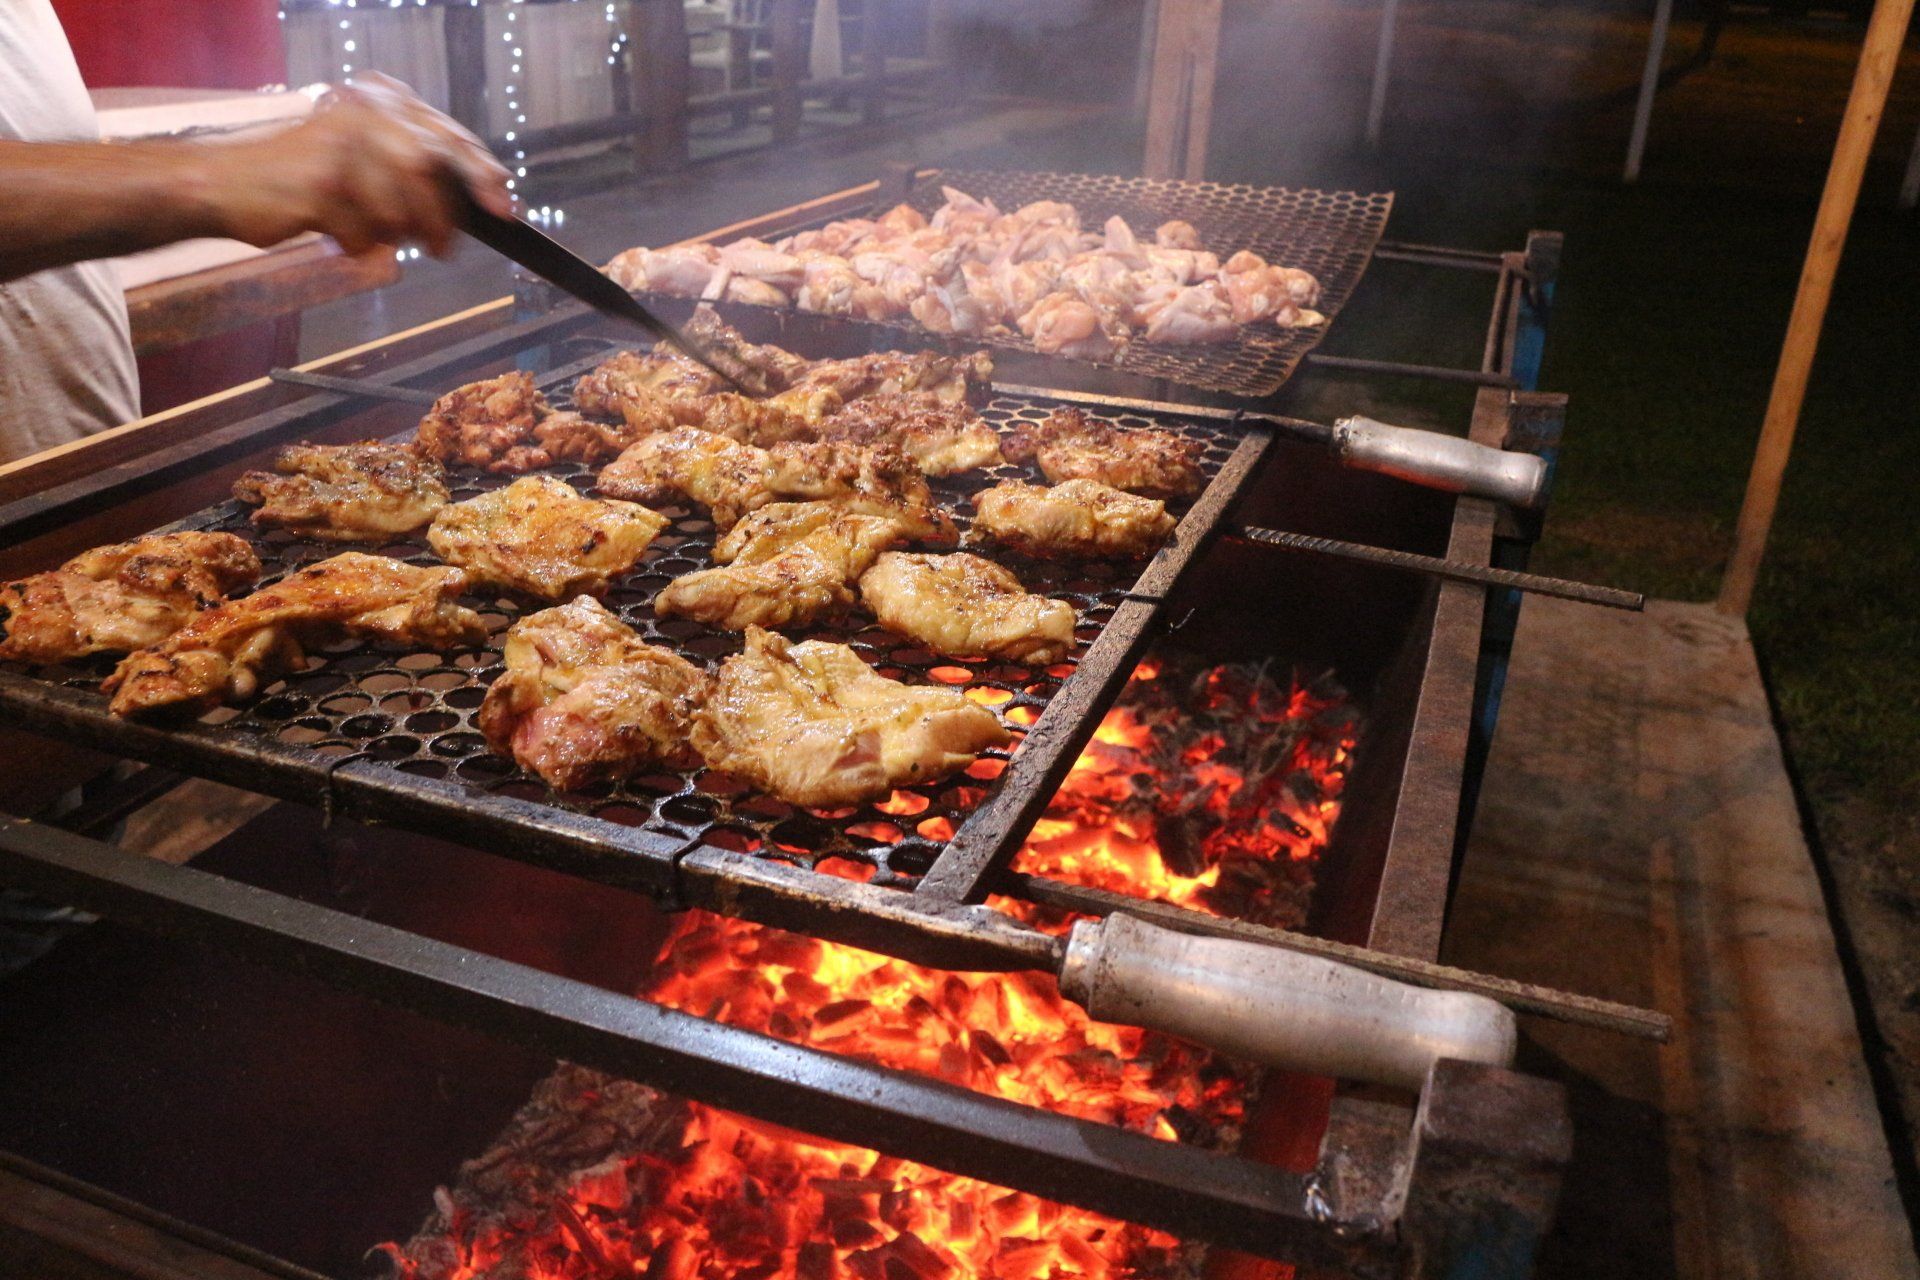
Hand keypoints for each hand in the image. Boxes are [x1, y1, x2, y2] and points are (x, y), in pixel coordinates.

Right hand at [202, 73, 513, 256]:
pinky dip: (357, 246)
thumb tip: (482, 192)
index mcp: (376, 100)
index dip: (480, 172)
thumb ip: (411, 159)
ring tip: (364, 231)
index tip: (503, 206)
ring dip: (390, 234)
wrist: (222, 182)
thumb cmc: (299, 175)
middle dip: (443, 216)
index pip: (445, 136)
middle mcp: (360, 114)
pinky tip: (333, 232)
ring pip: (400, 209)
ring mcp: (339, 148)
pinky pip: (366, 234)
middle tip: (443, 248)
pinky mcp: (321, 186)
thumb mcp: (358, 151)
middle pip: (429, 168)